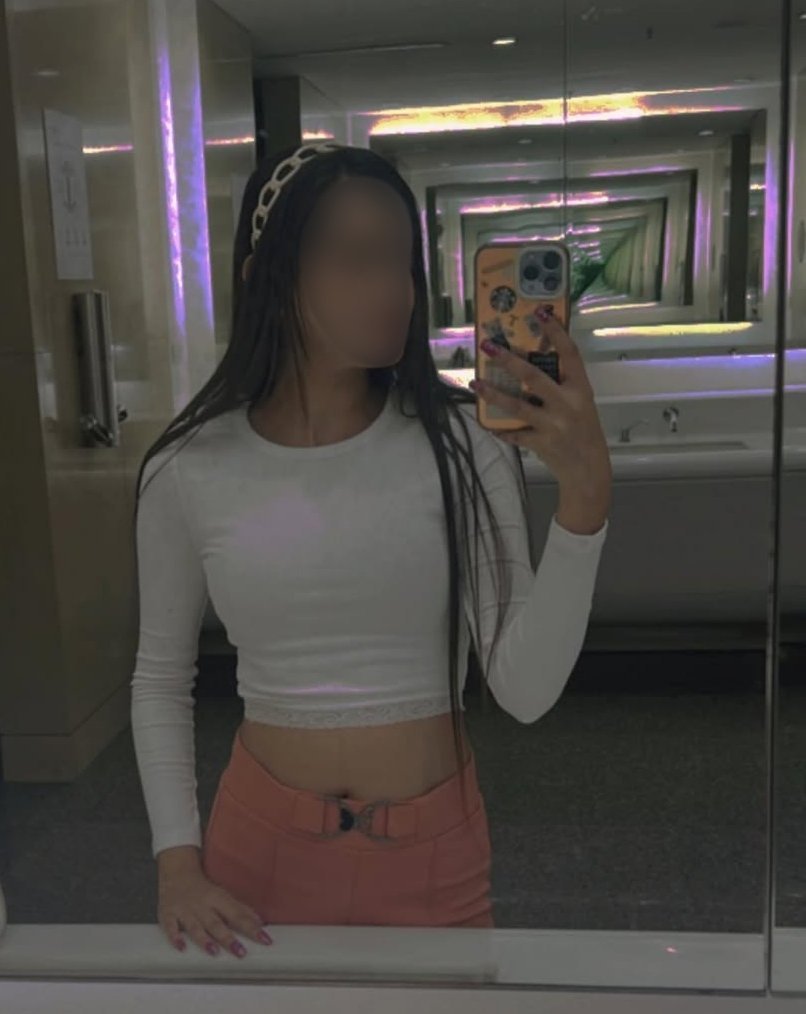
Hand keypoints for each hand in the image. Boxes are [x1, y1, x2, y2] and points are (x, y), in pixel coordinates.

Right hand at [157, 863, 272, 956]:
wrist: (177, 872)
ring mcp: (184, 910)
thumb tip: (259, 922)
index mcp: (218, 899)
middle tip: (240, 952)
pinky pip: (170, 926)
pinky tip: (181, 947)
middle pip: (216, 923)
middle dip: (228, 938)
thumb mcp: (223, 896)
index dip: (252, 928)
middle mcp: (202, 905)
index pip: (238, 915)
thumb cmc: (203, 888)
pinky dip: (175, 936)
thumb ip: (240, 910)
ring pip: (195, 926)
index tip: (264, 939)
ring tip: (214, 951)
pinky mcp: (168, 914)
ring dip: (204, 939)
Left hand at [471, 307, 611, 505]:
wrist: (588, 470)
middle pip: (534, 377)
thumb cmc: (584, 430)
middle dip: (509, 360)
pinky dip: (499, 428)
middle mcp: (567, 404)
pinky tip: (487, 423)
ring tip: (475, 382)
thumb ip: (560, 385)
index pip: (570, 354)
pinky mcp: (540, 443)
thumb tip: (527, 362)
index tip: (541, 312)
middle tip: (488, 346)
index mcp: (580, 389)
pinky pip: (514, 433)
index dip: (556, 333)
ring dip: (493, 394)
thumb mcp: (580, 403)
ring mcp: (553, 425)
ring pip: (517, 405)